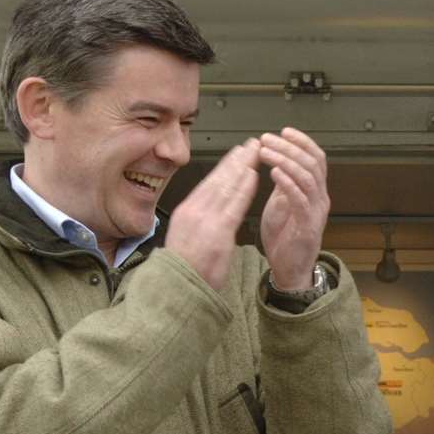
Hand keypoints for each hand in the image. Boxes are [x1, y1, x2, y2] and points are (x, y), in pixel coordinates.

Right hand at [164, 139, 260, 290]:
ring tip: (255, 152)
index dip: (225, 166)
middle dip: (236, 159)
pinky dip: (244, 187)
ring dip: (243, 166)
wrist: (178, 289)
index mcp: (186, 212)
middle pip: (218, 179)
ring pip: (226, 186)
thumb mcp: (186, 239)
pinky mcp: (218, 232)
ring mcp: (205, 220)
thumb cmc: (185, 270)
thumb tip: (211, 211)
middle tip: (250, 144)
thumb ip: (200, 222)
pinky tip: (253, 174)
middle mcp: (193, 211)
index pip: (209, 183)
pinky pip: (234, 204)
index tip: (236, 154)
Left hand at [258, 127, 329, 289]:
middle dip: (290, 147)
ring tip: (266, 152)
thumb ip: (284, 184)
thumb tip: (277, 161)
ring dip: (285, 161)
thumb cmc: (284, 238)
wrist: (289, 270)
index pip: (316, 158)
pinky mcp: (307, 227)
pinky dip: (287, 183)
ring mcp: (316, 212)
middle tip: (268, 138)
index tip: (284, 131)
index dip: (302, 142)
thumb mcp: (282, 204)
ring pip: (308, 178)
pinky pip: (300, 200)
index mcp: (314, 191)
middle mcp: (320, 199)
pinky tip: (274, 173)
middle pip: (313, 163)